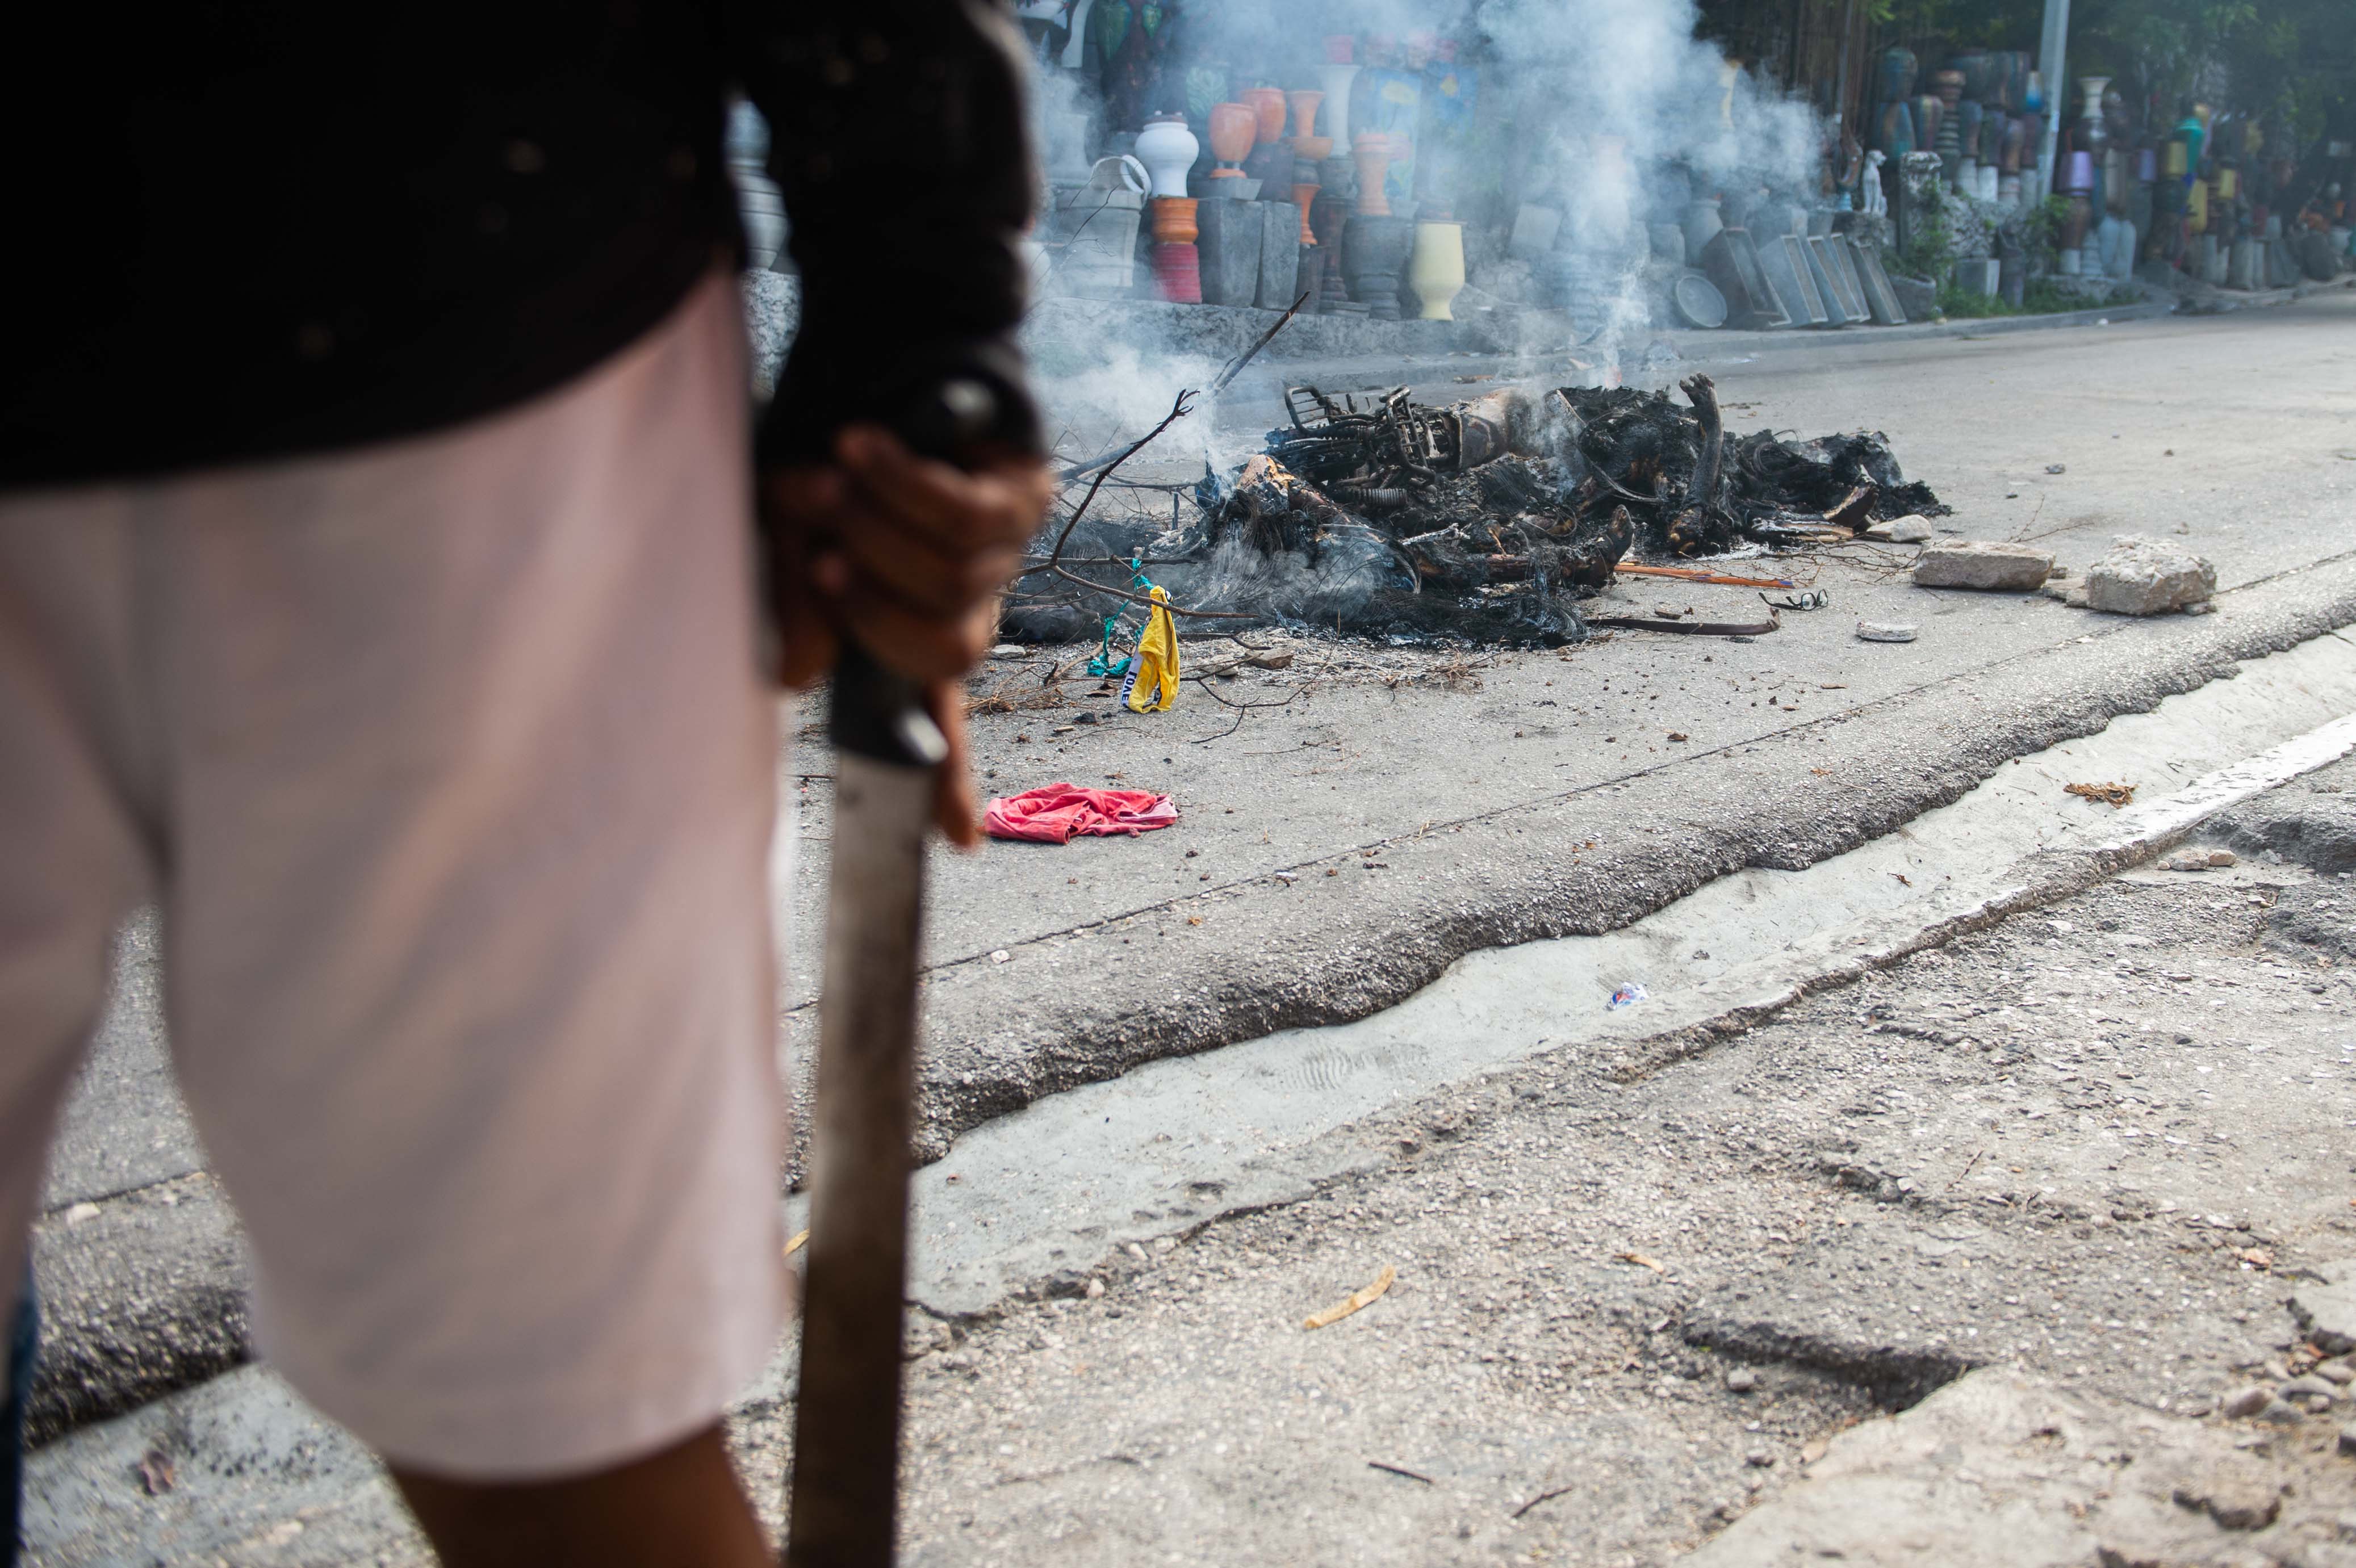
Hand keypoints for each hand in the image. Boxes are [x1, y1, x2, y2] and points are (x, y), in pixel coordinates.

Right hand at [763, 425, 1051, 845]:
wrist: (871, 361)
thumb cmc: (820, 464)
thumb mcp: (781, 539)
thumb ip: (791, 609)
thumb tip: (801, 679)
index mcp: (915, 629)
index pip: (939, 718)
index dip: (948, 781)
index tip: (957, 841)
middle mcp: (969, 602)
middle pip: (948, 651)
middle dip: (875, 607)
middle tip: (820, 555)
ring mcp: (1005, 552)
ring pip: (953, 577)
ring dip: (875, 528)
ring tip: (827, 480)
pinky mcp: (1021, 492)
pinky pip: (961, 512)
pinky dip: (900, 484)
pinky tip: (859, 446)